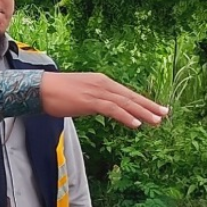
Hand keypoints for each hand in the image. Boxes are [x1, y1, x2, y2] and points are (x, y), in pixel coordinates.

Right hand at [40, 72, 167, 127]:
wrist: (40, 89)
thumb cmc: (58, 94)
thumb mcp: (82, 96)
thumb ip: (96, 102)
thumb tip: (105, 109)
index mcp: (103, 83)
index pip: (128, 94)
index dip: (144, 102)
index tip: (158, 109)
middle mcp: (104, 84)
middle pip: (131, 97)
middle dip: (149, 106)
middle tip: (166, 114)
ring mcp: (97, 92)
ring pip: (125, 103)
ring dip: (142, 113)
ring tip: (157, 121)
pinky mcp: (90, 100)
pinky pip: (112, 109)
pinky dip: (126, 116)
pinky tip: (136, 124)